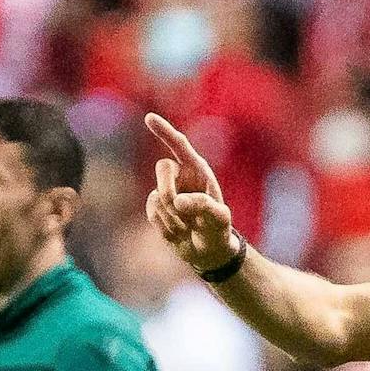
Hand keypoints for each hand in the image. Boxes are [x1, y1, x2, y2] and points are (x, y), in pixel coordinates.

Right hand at [144, 112, 236, 273]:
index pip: (180, 145)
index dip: (165, 131)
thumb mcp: (219, 219)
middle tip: (180, 211)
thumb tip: (177, 201)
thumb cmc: (218, 230)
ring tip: (189, 229)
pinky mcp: (156, 207)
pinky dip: (166, 228)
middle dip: (168, 190)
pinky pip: (152, 213)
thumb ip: (203, 206)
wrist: (208, 252)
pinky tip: (179, 234)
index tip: (150, 118)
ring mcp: (166, 191)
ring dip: (173, 218)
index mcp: (198, 171)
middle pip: (162, 168)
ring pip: (157, 196)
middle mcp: (180, 176)